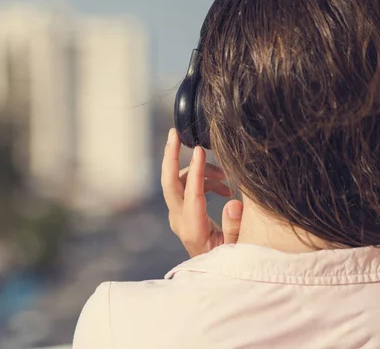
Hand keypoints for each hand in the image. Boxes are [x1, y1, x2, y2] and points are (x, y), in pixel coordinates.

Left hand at [161, 128, 243, 257]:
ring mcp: (178, 215)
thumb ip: (236, 227)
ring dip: (201, 171)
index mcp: (193, 230)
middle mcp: (180, 221)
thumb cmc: (230, 262)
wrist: (215, 273)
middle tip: (174, 132)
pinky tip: (224, 187)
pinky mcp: (182, 211)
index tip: (199, 149)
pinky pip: (187, 186)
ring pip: (180, 181)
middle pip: (169, 182)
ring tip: (227, 179)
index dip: (195, 171)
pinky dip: (203, 180)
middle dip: (170, 156)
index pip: (191, 195)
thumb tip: (233, 202)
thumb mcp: (238, 249)